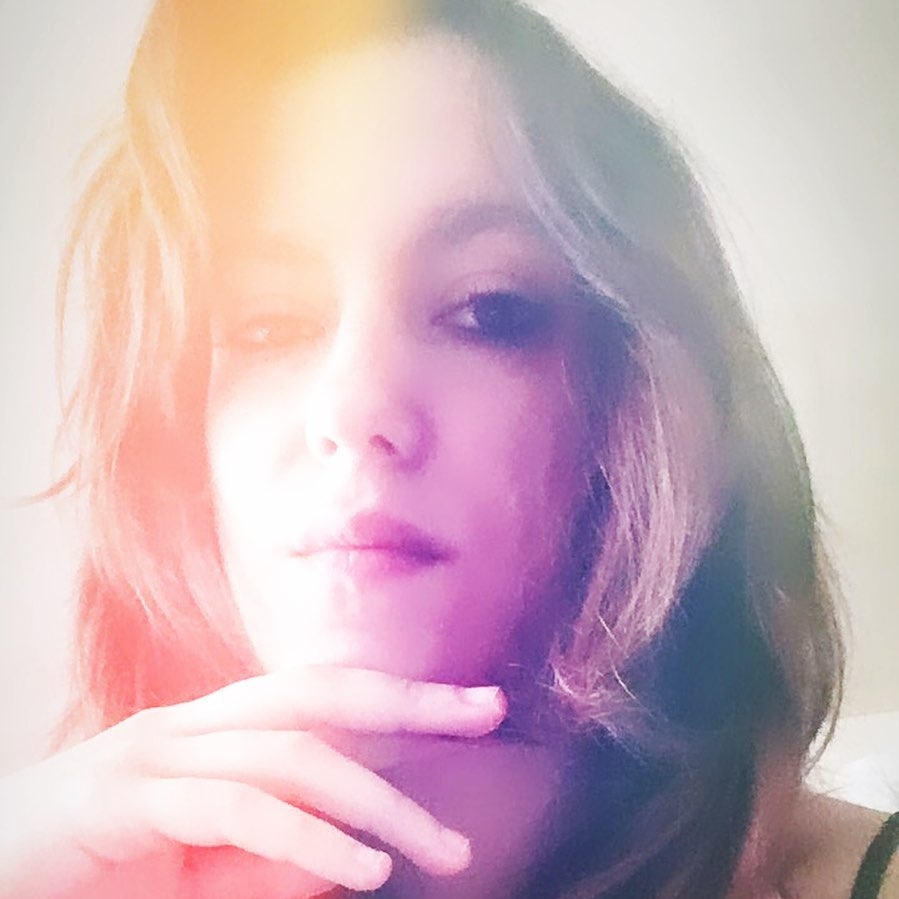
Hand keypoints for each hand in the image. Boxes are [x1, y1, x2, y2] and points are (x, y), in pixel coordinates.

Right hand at [0, 667, 505, 898]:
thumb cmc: (103, 875)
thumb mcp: (209, 871)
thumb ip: (277, 855)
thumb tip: (355, 854)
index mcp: (217, 731)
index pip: (328, 697)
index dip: (404, 697)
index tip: (478, 706)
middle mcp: (194, 724)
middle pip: (321, 694)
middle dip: (408, 702)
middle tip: (487, 711)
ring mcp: (158, 752)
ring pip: (292, 754)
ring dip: (376, 801)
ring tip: (442, 848)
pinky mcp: (128, 797)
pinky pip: (237, 809)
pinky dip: (307, 840)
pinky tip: (360, 872)